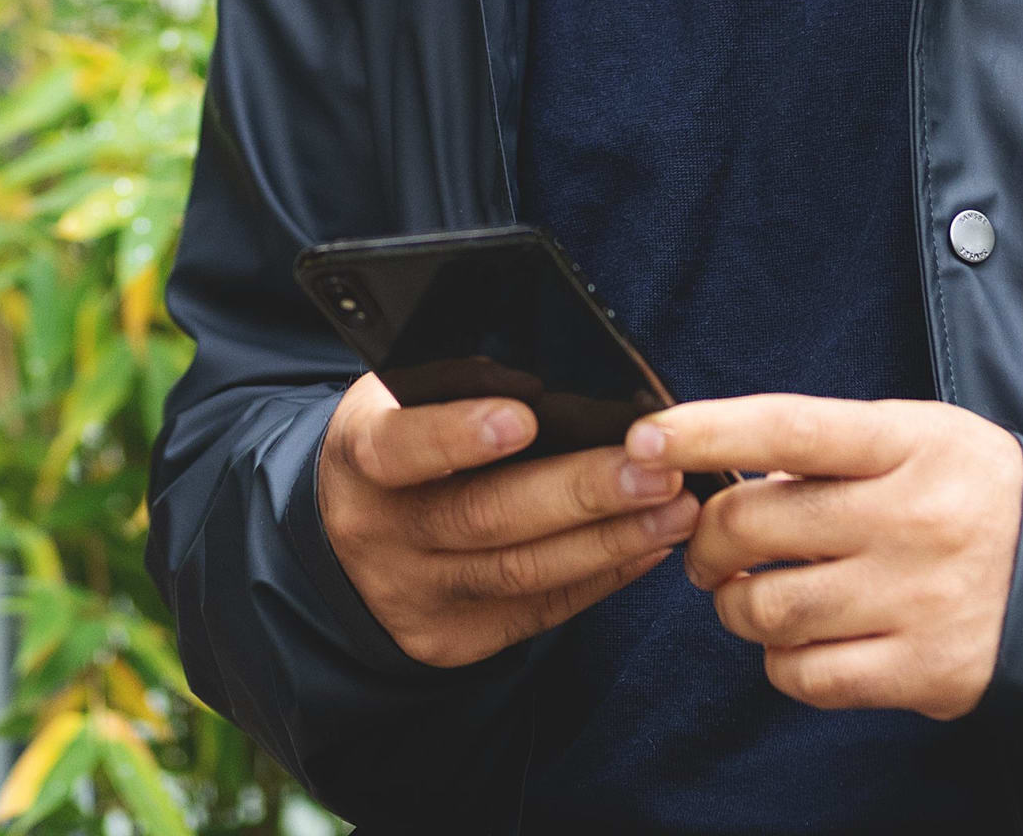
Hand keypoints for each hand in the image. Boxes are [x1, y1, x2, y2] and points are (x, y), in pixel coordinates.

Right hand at [315, 373, 700, 668]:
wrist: (346, 539)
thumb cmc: (394, 443)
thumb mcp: (395, 402)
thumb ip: (452, 387)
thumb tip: (548, 383)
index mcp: (358, 460)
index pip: (400, 450)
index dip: (457, 435)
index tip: (525, 417)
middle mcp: (380, 535)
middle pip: (484, 518)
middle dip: (579, 493)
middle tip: (655, 470)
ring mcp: (417, 596)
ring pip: (522, 573)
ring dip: (610, 540)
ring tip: (677, 510)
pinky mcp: (455, 640)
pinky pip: (539, 609)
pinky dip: (601, 576)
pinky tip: (649, 546)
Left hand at [639, 395, 1022, 718]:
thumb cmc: (969, 491)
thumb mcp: (913, 435)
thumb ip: (824, 447)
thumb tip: (721, 468)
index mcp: (904, 444)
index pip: (784, 428)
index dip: (704, 432)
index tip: (645, 438)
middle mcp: (910, 518)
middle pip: (753, 525)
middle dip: (704, 538)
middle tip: (707, 546)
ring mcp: (919, 598)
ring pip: (768, 607)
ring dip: (736, 604)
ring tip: (752, 593)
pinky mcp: (927, 670)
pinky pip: (808, 676)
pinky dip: (782, 662)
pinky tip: (799, 641)